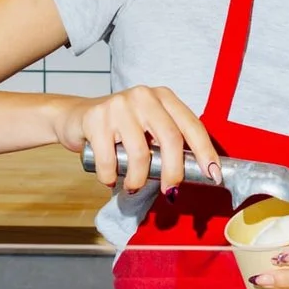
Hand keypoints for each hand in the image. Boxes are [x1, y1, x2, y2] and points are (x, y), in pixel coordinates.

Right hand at [57, 85, 219, 194]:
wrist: (76, 117)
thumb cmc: (120, 130)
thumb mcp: (148, 129)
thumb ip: (168, 143)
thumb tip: (197, 174)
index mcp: (163, 97)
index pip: (191, 125)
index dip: (205, 152)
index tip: (213, 175)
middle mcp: (144, 96)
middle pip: (170, 138)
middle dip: (174, 172)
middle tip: (171, 192)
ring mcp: (119, 105)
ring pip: (140, 152)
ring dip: (138, 179)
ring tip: (133, 185)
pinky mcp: (96, 118)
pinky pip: (110, 159)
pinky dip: (110, 177)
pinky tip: (110, 179)